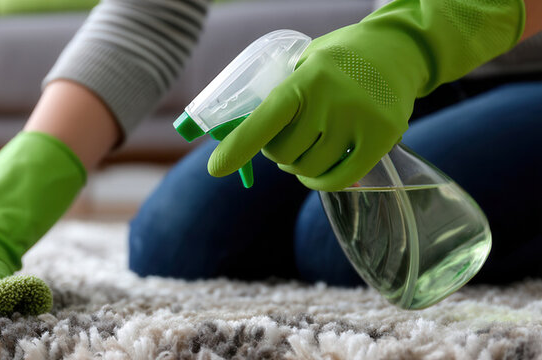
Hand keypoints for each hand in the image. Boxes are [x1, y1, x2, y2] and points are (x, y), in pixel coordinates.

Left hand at [207, 0, 523, 190]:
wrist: (396, 51)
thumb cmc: (337, 62)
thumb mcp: (304, 64)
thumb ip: (281, 96)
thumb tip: (244, 138)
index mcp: (304, 80)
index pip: (265, 120)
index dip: (239, 147)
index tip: (216, 168)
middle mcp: (331, 101)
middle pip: (284, 154)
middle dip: (277, 153)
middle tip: (288, 139)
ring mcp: (358, 121)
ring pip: (309, 169)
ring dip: (299, 168)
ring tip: (305, 151)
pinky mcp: (382, 139)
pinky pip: (339, 179)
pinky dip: (321, 182)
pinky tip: (318, 173)